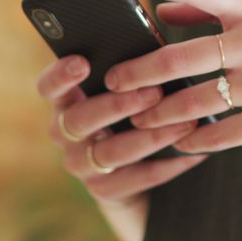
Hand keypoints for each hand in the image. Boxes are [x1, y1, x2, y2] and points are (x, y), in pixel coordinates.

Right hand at [36, 55, 207, 209]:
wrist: (134, 173)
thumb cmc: (131, 114)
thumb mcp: (125, 91)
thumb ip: (130, 73)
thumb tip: (158, 50)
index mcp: (66, 102)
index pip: (49, 88)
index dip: (60, 76)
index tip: (82, 63)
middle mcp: (66, 135)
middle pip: (78, 121)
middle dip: (117, 106)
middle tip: (154, 93)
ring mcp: (82, 165)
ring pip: (110, 153)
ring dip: (150, 138)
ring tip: (185, 124)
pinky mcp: (104, 190)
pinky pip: (135, 180)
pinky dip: (166, 167)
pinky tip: (193, 154)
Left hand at [103, 0, 241, 153]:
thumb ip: (217, 10)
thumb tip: (162, 12)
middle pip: (181, 56)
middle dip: (138, 73)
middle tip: (112, 81)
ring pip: (194, 101)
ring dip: (159, 114)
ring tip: (138, 120)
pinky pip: (222, 134)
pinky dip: (194, 139)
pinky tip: (179, 142)